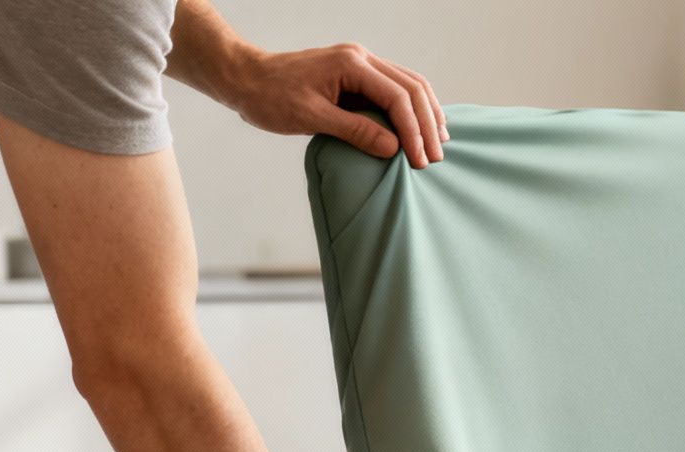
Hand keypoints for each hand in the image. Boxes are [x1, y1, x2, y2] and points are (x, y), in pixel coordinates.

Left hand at [222, 43, 447, 167]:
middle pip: (412, 87)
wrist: (245, 79)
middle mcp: (361, 58)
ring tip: (439, 141)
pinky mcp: (355, 74)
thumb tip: (393, 148)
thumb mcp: (311, 118)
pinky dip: (411, 109)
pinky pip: (394, 88)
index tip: (420, 160)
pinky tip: (419, 126)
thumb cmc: (270, 97)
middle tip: (437, 156)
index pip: (397, 97)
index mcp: (351, 64)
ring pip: (409, 84)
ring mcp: (360, 63)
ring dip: (426, 113)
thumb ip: (354, 131)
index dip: (413, 130)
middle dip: (428, 122)